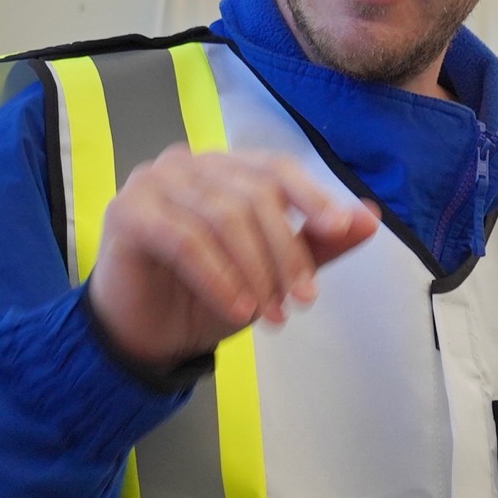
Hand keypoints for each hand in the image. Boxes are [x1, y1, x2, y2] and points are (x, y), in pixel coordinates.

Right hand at [85, 148, 379, 370]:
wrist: (147, 334)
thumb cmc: (206, 296)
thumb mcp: (271, 273)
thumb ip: (316, 243)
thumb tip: (370, 217)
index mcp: (225, 168)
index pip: (276, 169)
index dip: (312, 196)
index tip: (341, 228)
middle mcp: (188, 163)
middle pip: (254, 195)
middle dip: (286, 252)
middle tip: (302, 302)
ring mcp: (154, 182)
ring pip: (223, 217)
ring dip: (255, 272)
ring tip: (271, 315)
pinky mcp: (128, 212)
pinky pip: (186, 241)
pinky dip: (219, 278)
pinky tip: (238, 310)